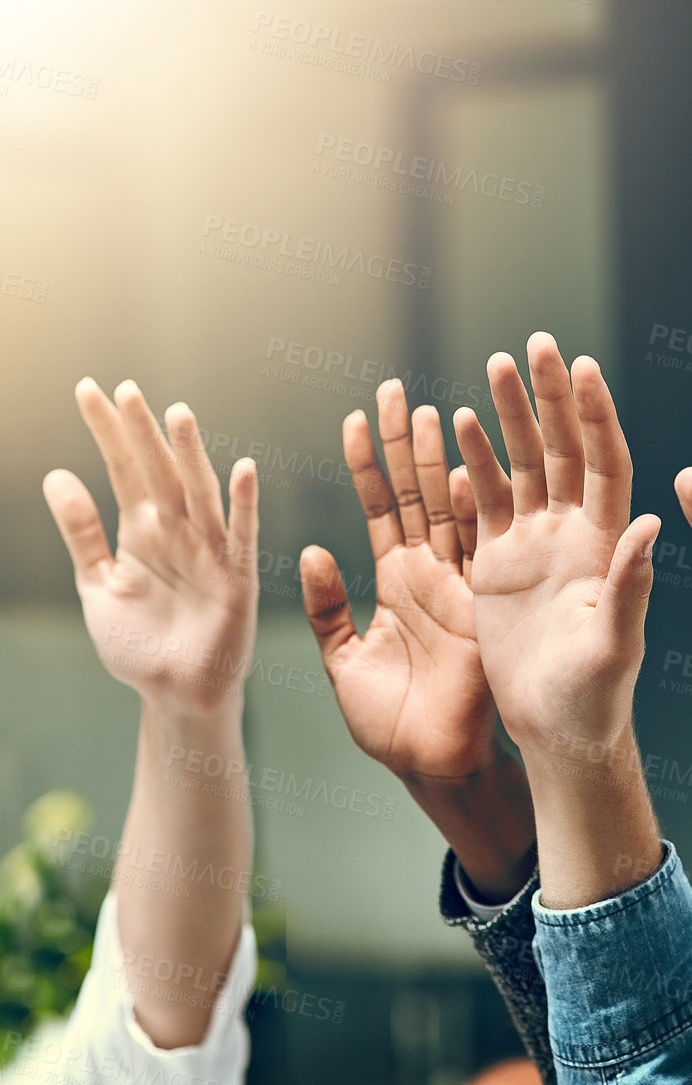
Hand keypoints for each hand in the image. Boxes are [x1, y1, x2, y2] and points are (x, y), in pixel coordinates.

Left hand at [43, 379, 257, 712]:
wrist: (176, 695)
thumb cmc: (141, 643)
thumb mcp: (99, 585)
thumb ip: (81, 532)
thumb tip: (55, 476)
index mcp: (143, 529)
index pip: (122, 468)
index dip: (106, 431)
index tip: (88, 389)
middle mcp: (176, 529)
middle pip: (158, 471)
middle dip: (141, 432)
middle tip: (126, 389)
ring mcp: (208, 549)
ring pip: (198, 492)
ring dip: (190, 455)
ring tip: (177, 415)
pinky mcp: (236, 577)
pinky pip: (241, 535)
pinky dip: (244, 504)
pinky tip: (244, 470)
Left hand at [301, 381, 534, 899]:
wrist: (431, 765)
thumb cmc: (389, 722)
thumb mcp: (341, 660)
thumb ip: (325, 608)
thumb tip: (309, 551)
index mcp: (396, 579)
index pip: (381, 505)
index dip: (368, 462)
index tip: (358, 417)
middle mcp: (428, 571)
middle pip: (416, 490)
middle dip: (406, 441)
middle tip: (396, 390)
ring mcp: (457, 583)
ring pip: (448, 507)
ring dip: (441, 461)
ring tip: (432, 411)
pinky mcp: (478, 605)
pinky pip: (474, 548)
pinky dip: (471, 510)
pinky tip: (463, 468)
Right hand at [455, 333, 659, 766]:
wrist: (558, 734)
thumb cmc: (597, 700)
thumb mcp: (616, 646)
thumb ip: (629, 586)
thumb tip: (649, 523)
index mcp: (608, 544)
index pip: (606, 463)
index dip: (596, 415)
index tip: (584, 368)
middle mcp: (576, 532)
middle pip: (565, 448)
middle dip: (552, 396)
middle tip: (539, 343)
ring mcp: (537, 543)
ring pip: (525, 463)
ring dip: (511, 415)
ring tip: (497, 363)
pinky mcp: (500, 562)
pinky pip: (486, 500)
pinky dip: (475, 461)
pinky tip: (459, 422)